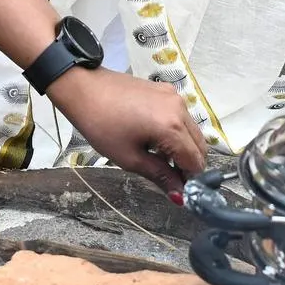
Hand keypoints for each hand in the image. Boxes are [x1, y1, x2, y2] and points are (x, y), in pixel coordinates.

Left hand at [50, 68, 207, 195]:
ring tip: (160, 158)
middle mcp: (181, 109)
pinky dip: (177, 131)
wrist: (84, 88)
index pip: (195, 161)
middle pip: (199, 146)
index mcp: (172, 127)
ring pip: (192, 131)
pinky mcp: (167, 90)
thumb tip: (179, 196)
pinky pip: (182, 116)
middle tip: (170, 178)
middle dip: (189, 165)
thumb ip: (160, 176)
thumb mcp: (129, 158)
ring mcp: (175, 96)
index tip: (180, 191)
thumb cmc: (102, 126)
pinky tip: (155, 138)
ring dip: (184, 148)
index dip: (190, 180)